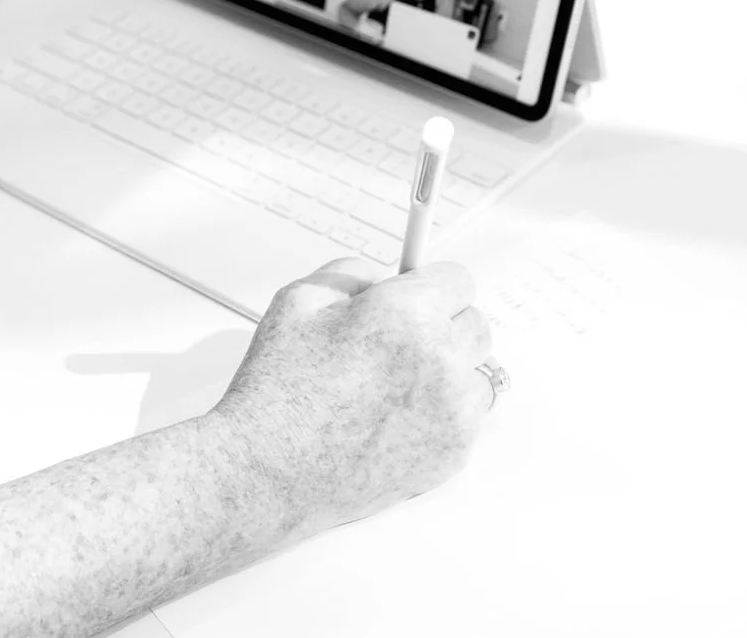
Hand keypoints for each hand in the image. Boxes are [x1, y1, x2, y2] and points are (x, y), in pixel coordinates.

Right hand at [214, 257, 493, 537]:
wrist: (268, 473)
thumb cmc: (278, 395)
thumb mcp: (299, 301)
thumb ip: (352, 273)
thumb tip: (381, 278)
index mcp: (408, 315)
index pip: (458, 279)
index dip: (429, 285)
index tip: (418, 294)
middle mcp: (442, 362)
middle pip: (475, 324)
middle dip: (442, 324)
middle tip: (398, 339)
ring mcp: (453, 413)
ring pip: (478, 372)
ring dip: (450, 369)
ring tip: (397, 382)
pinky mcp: (453, 455)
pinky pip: (469, 417)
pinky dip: (444, 413)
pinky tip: (399, 417)